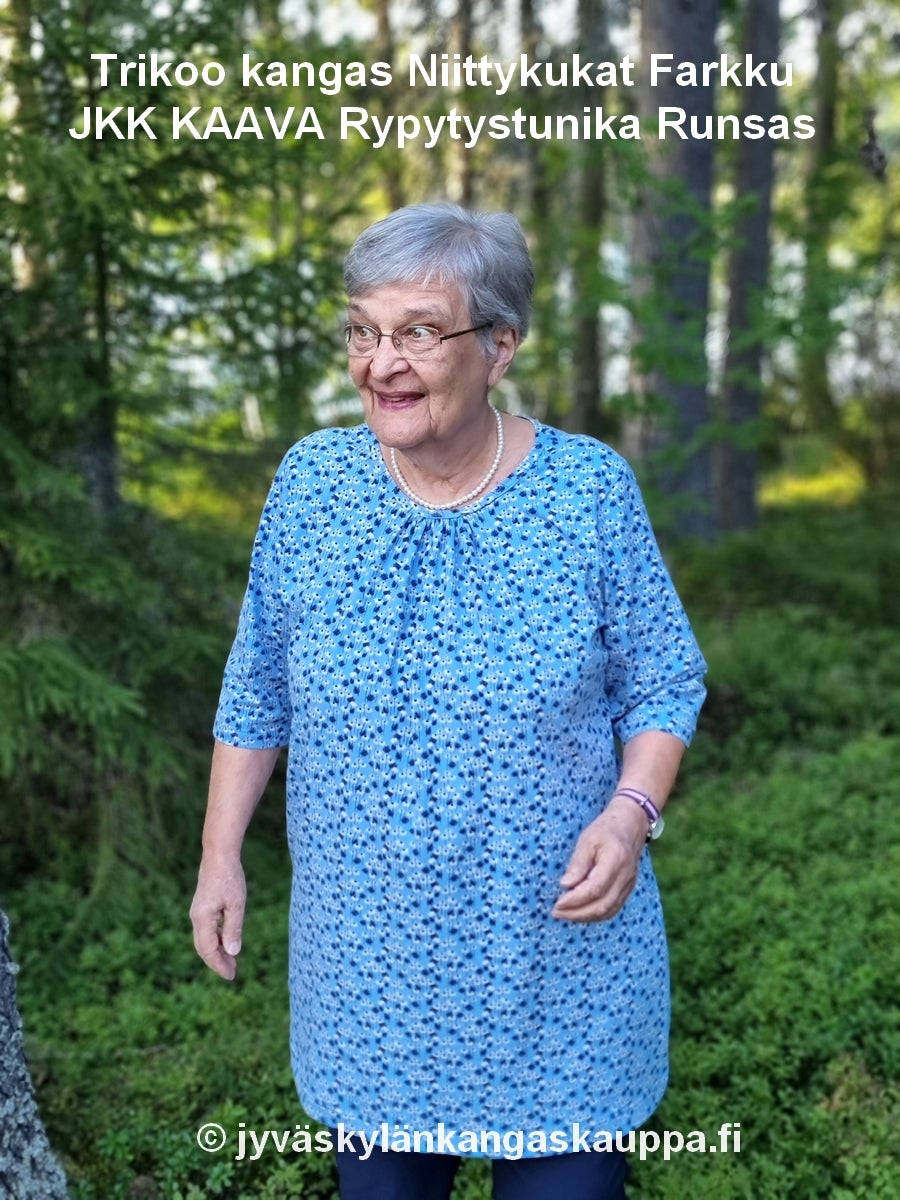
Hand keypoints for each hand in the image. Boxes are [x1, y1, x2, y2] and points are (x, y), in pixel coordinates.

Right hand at [189, 856, 246, 979]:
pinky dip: (217, 939)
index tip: (231, 976)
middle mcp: (196, 918)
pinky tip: (228, 941)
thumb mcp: (236, 905)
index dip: (219, 965)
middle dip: (217, 961)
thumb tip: (233, 952)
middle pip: (204, 948)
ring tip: (232, 960)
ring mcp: (198, 912)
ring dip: (218, 951)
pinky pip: (207, 930)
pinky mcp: (202, 907)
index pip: (209, 950)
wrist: (218, 855)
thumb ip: (233, 929)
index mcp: (202, 919)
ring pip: (205, 939)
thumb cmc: (229, 878)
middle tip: (232, 973)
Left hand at [552, 798, 647, 922]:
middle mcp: (625, 877)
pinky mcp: (628, 890)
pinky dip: (595, 915)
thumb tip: (565, 885)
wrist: (630, 825)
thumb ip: (578, 863)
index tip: (557, 903)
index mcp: (615, 860)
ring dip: (584, 917)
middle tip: (556, 912)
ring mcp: (629, 885)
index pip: (595, 889)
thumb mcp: (587, 840)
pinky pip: (612, 909)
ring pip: (608, 911)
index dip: (575, 900)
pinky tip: (580, 912)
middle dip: (577, 913)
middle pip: (602, 906)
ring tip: (564, 914)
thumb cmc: (605, 829)